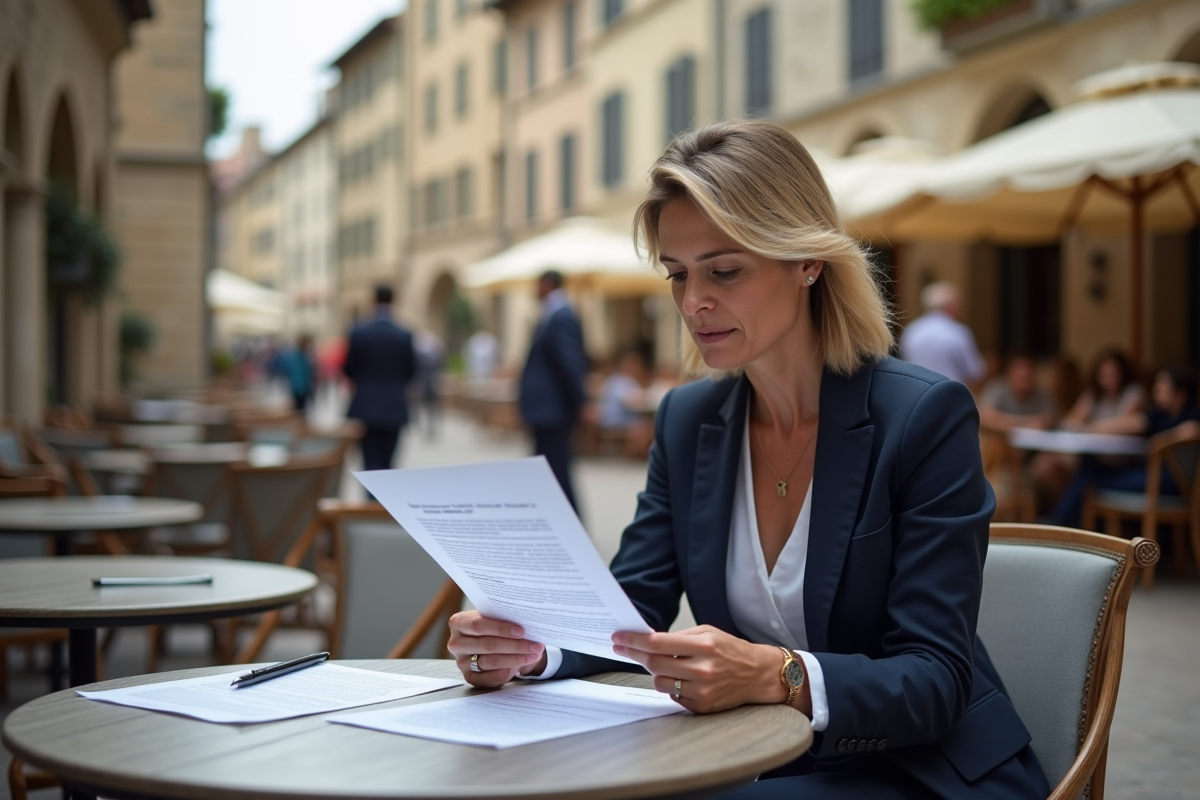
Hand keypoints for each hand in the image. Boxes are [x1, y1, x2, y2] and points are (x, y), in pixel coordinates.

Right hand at [447, 611, 546, 687]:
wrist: (490, 644)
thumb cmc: (493, 628)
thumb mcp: (494, 619)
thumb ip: (502, 619)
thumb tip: (526, 621)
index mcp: (458, 623)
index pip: (478, 625)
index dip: (501, 628)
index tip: (521, 631)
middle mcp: (456, 643)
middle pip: (487, 645)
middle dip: (514, 646)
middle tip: (535, 646)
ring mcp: (461, 662)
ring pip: (491, 661)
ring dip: (516, 659)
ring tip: (534, 654)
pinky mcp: (470, 677)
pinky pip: (491, 677)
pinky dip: (509, 671)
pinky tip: (521, 666)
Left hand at [612, 625, 790, 713]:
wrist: (758, 675)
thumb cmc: (731, 650)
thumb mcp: (708, 633)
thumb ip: (679, 637)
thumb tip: (647, 640)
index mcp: (704, 646)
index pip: (657, 644)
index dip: (633, 641)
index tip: (618, 639)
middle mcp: (703, 670)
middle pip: (654, 664)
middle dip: (635, 655)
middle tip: (624, 648)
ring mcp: (702, 691)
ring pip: (660, 682)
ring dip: (656, 672)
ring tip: (666, 664)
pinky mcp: (702, 707)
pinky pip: (672, 696)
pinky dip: (672, 686)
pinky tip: (683, 679)